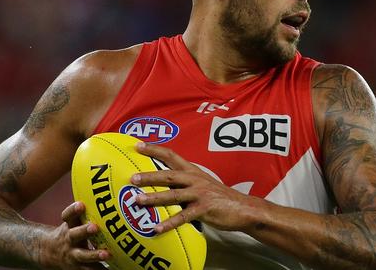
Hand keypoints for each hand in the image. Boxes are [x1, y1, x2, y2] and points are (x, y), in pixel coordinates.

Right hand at [42, 201, 109, 268]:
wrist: (50, 252)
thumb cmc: (71, 231)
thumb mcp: (73, 221)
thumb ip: (86, 212)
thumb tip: (113, 194)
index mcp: (69, 226)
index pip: (68, 216)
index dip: (73, 210)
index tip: (81, 205)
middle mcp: (69, 239)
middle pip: (75, 234)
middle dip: (84, 231)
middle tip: (94, 227)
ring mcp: (73, 254)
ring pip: (83, 255)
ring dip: (94, 255)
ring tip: (106, 254)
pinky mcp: (78, 267)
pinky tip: (112, 269)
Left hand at [130, 142, 258, 233]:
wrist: (243, 208)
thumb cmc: (219, 197)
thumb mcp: (202, 183)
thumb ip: (184, 182)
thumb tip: (162, 182)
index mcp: (193, 171)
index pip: (171, 155)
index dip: (154, 150)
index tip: (138, 146)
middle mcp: (195, 179)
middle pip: (169, 175)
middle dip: (149, 176)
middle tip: (132, 178)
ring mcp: (200, 194)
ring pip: (173, 195)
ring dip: (154, 198)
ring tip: (137, 201)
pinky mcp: (204, 209)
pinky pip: (183, 217)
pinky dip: (169, 223)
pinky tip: (157, 228)